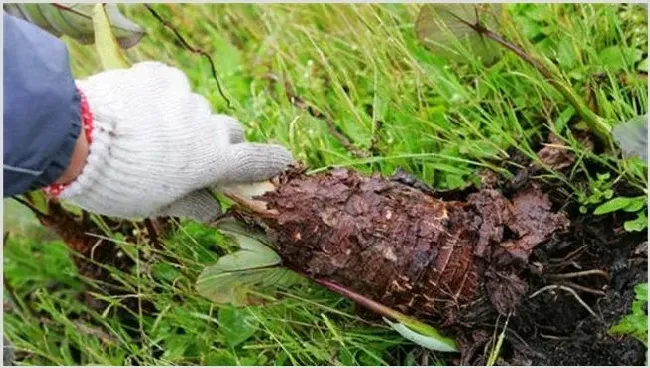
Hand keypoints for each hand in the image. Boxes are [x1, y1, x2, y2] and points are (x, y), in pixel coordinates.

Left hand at [56, 61, 291, 221]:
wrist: (77, 140)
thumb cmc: (120, 184)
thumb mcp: (156, 206)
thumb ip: (190, 204)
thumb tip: (213, 211)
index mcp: (212, 161)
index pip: (255, 160)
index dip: (272, 161)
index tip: (284, 160)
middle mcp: (206, 126)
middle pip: (229, 130)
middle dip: (219, 141)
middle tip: (193, 153)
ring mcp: (183, 98)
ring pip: (195, 108)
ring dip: (184, 120)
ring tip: (149, 132)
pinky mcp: (159, 77)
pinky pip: (169, 85)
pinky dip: (160, 96)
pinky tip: (137, 108)